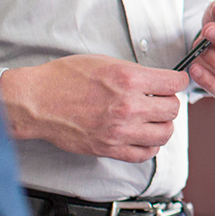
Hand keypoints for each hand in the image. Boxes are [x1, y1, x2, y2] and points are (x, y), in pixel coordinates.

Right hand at [0, 54, 188, 161]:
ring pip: (164, 133)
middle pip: (173, 109)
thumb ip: (134, 73)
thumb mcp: (104, 62)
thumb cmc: (63, 78)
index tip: (175, 83)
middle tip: (160, 100)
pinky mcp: (109, 148)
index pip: (174, 83)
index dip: (177, 81)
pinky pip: (145, 154)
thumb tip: (156, 80)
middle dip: (169, 102)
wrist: (36, 101)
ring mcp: (120, 130)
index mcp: (128, 79)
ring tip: (152, 119)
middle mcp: (128, 106)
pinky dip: (149, 146)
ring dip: (163, 125)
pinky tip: (142, 136)